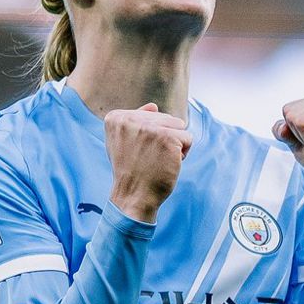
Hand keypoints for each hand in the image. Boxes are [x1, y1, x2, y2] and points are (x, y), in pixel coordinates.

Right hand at [105, 103, 191, 223]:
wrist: (133, 196)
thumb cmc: (131, 172)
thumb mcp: (123, 144)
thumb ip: (134, 123)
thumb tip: (153, 106)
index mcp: (115, 118)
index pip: (149, 115)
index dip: (149, 136)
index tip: (136, 153)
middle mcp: (130, 119)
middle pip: (165, 119)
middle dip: (164, 139)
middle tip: (149, 159)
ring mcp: (149, 127)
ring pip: (178, 126)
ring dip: (175, 145)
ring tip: (160, 160)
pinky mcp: (167, 137)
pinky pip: (188, 138)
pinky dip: (183, 153)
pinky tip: (169, 164)